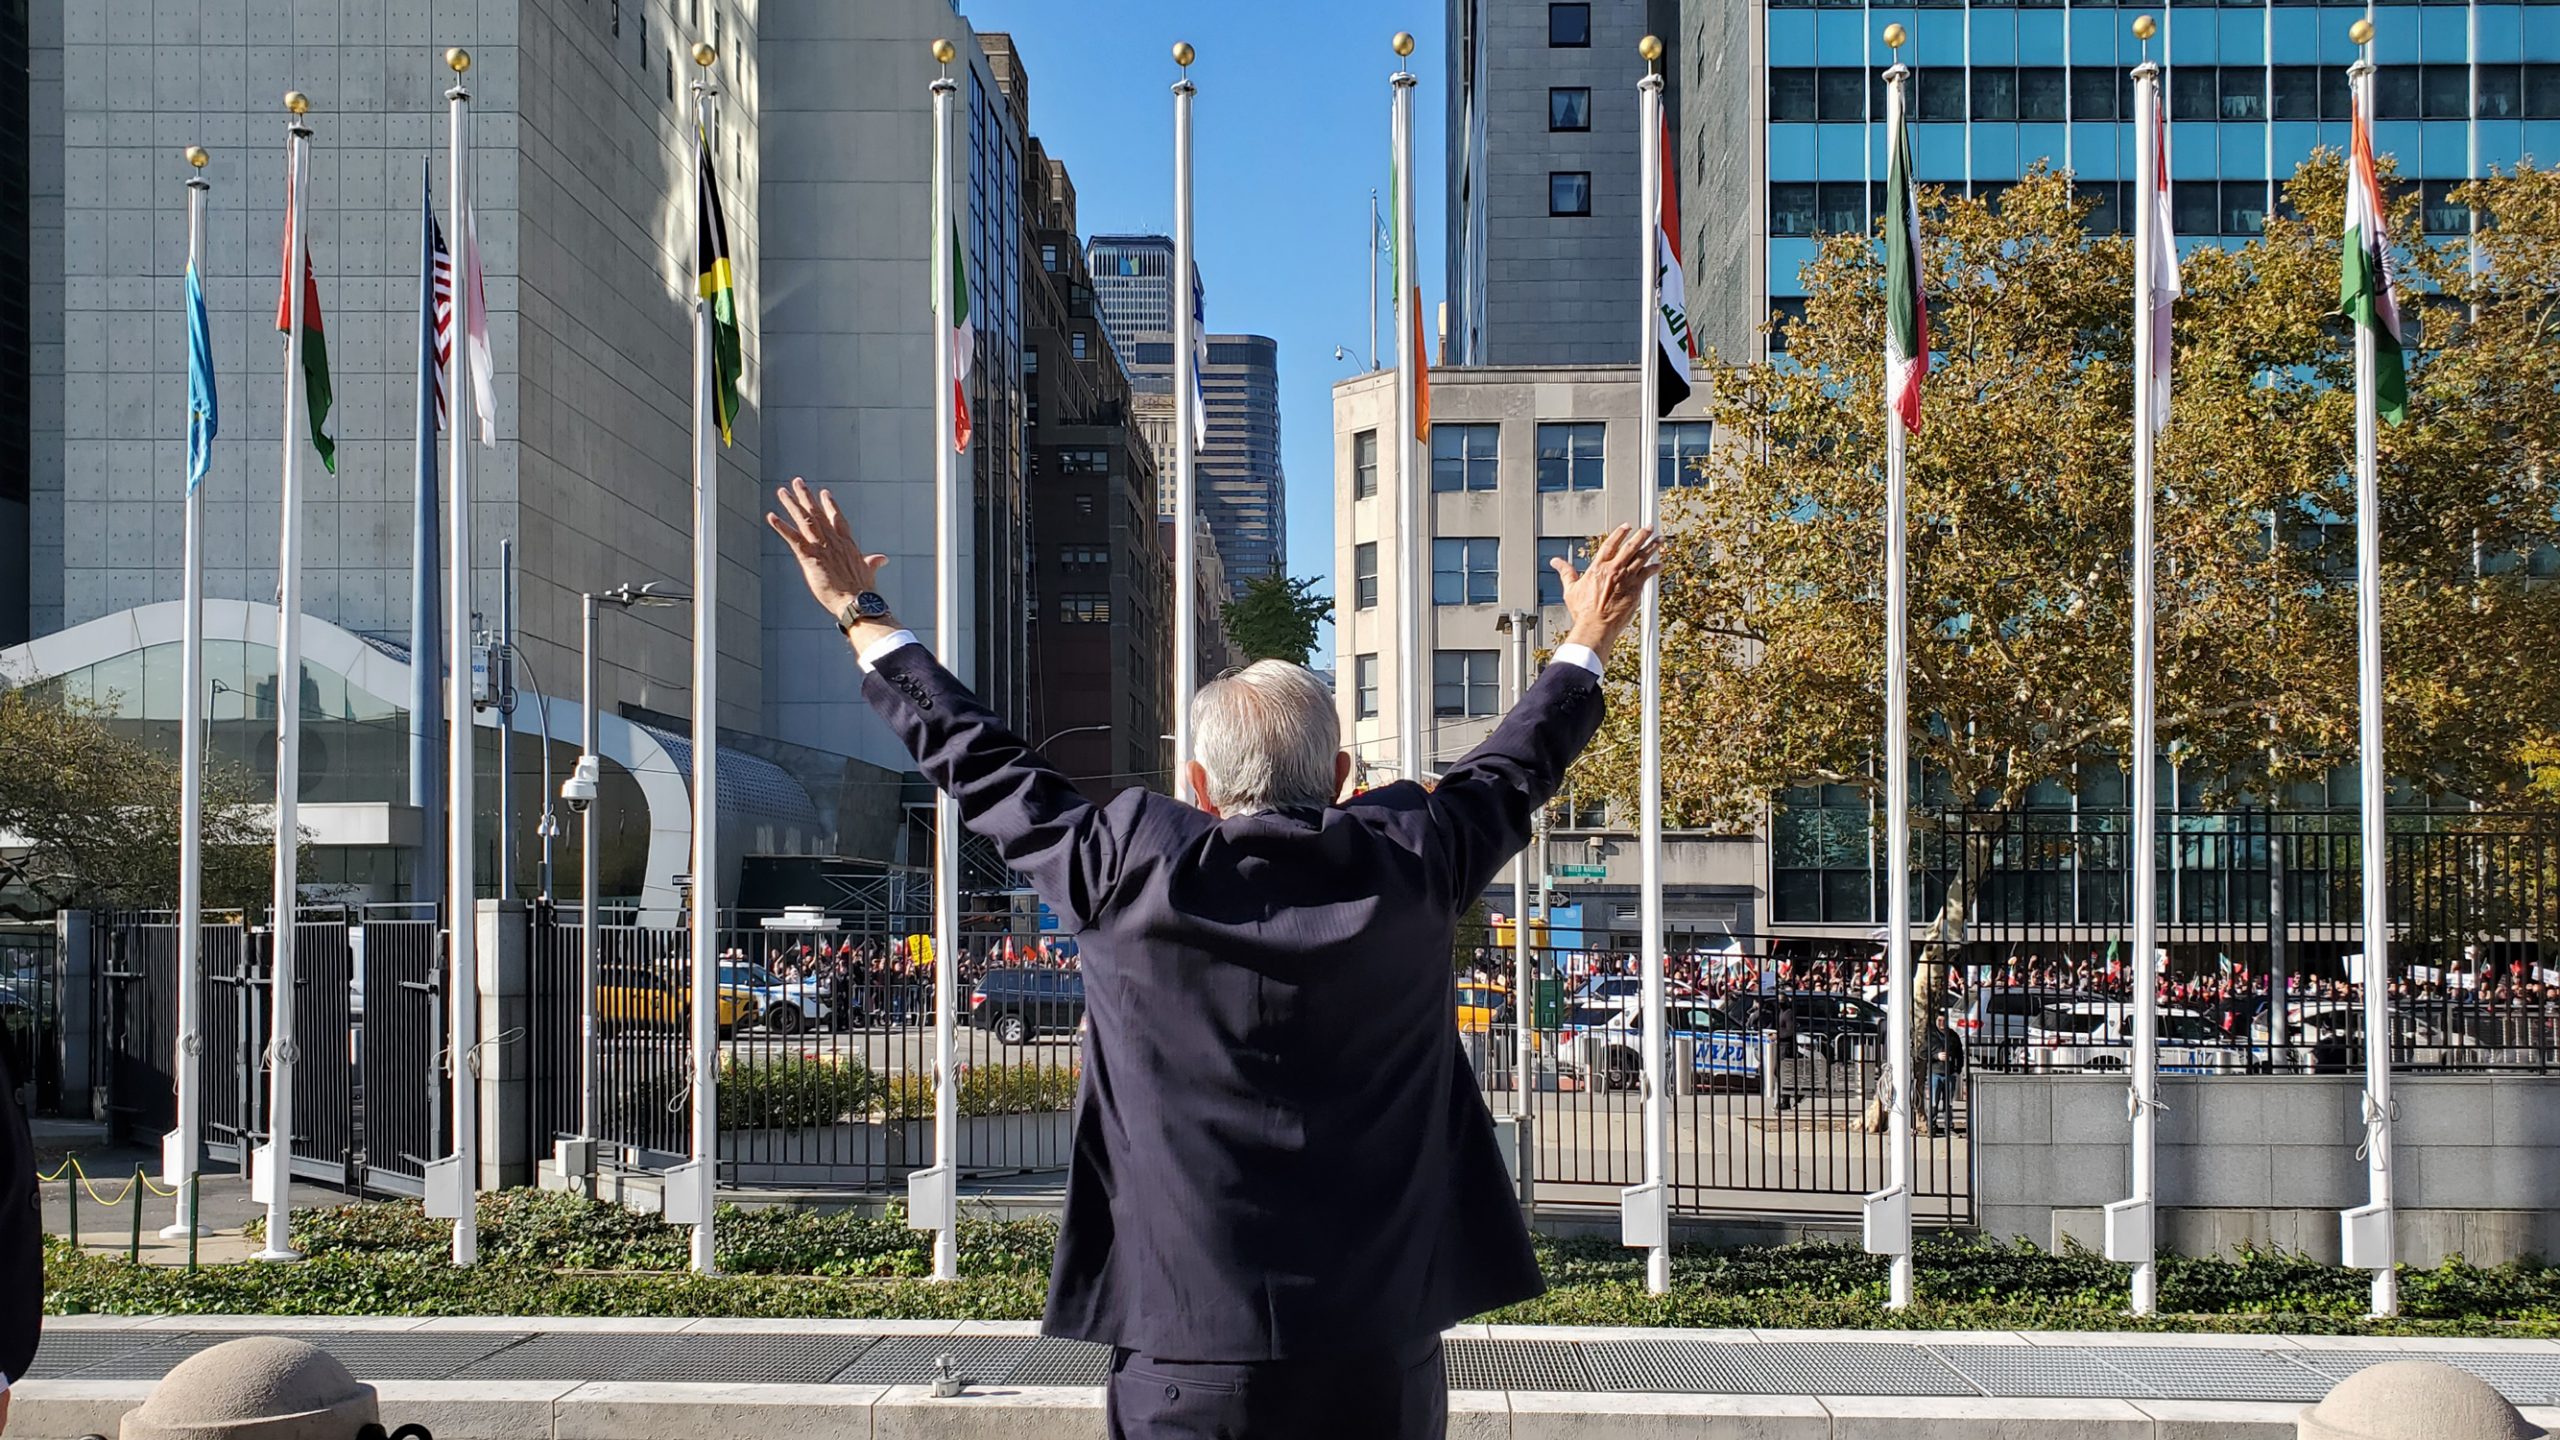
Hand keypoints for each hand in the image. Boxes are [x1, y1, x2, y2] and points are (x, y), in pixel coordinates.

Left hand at [766, 478, 895, 637]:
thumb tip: (883, 558)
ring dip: (792, 505)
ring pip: (804, 520)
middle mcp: (833, 541)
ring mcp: (821, 547)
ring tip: (782, 492)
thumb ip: (872, 562)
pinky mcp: (810, 557)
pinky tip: (772, 516)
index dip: (830, 505)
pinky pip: (793, 539)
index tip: (824, 492)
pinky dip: (782, 527)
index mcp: (847, 543)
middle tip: (797, 482)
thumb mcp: (869, 572)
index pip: (837, 519)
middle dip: (806, 497)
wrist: (856, 601)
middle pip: (817, 514)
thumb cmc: (863, 591)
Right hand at [1552, 523, 1663, 658]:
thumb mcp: (1570, 589)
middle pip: (1630, 546)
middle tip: (1649, 527)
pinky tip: (1660, 564)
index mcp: (1598, 568)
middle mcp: (1614, 569)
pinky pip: (1648, 573)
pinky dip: (1655, 567)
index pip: (1610, 544)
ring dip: (1652, 547)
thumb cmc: (1584, 611)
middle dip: (1641, 535)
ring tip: (1660, 540)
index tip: (1627, 526)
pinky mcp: (1635, 588)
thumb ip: (1565, 572)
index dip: (1619, 533)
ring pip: (1642, 557)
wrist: (1596, 626)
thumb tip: (1556, 562)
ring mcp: (1626, 578)